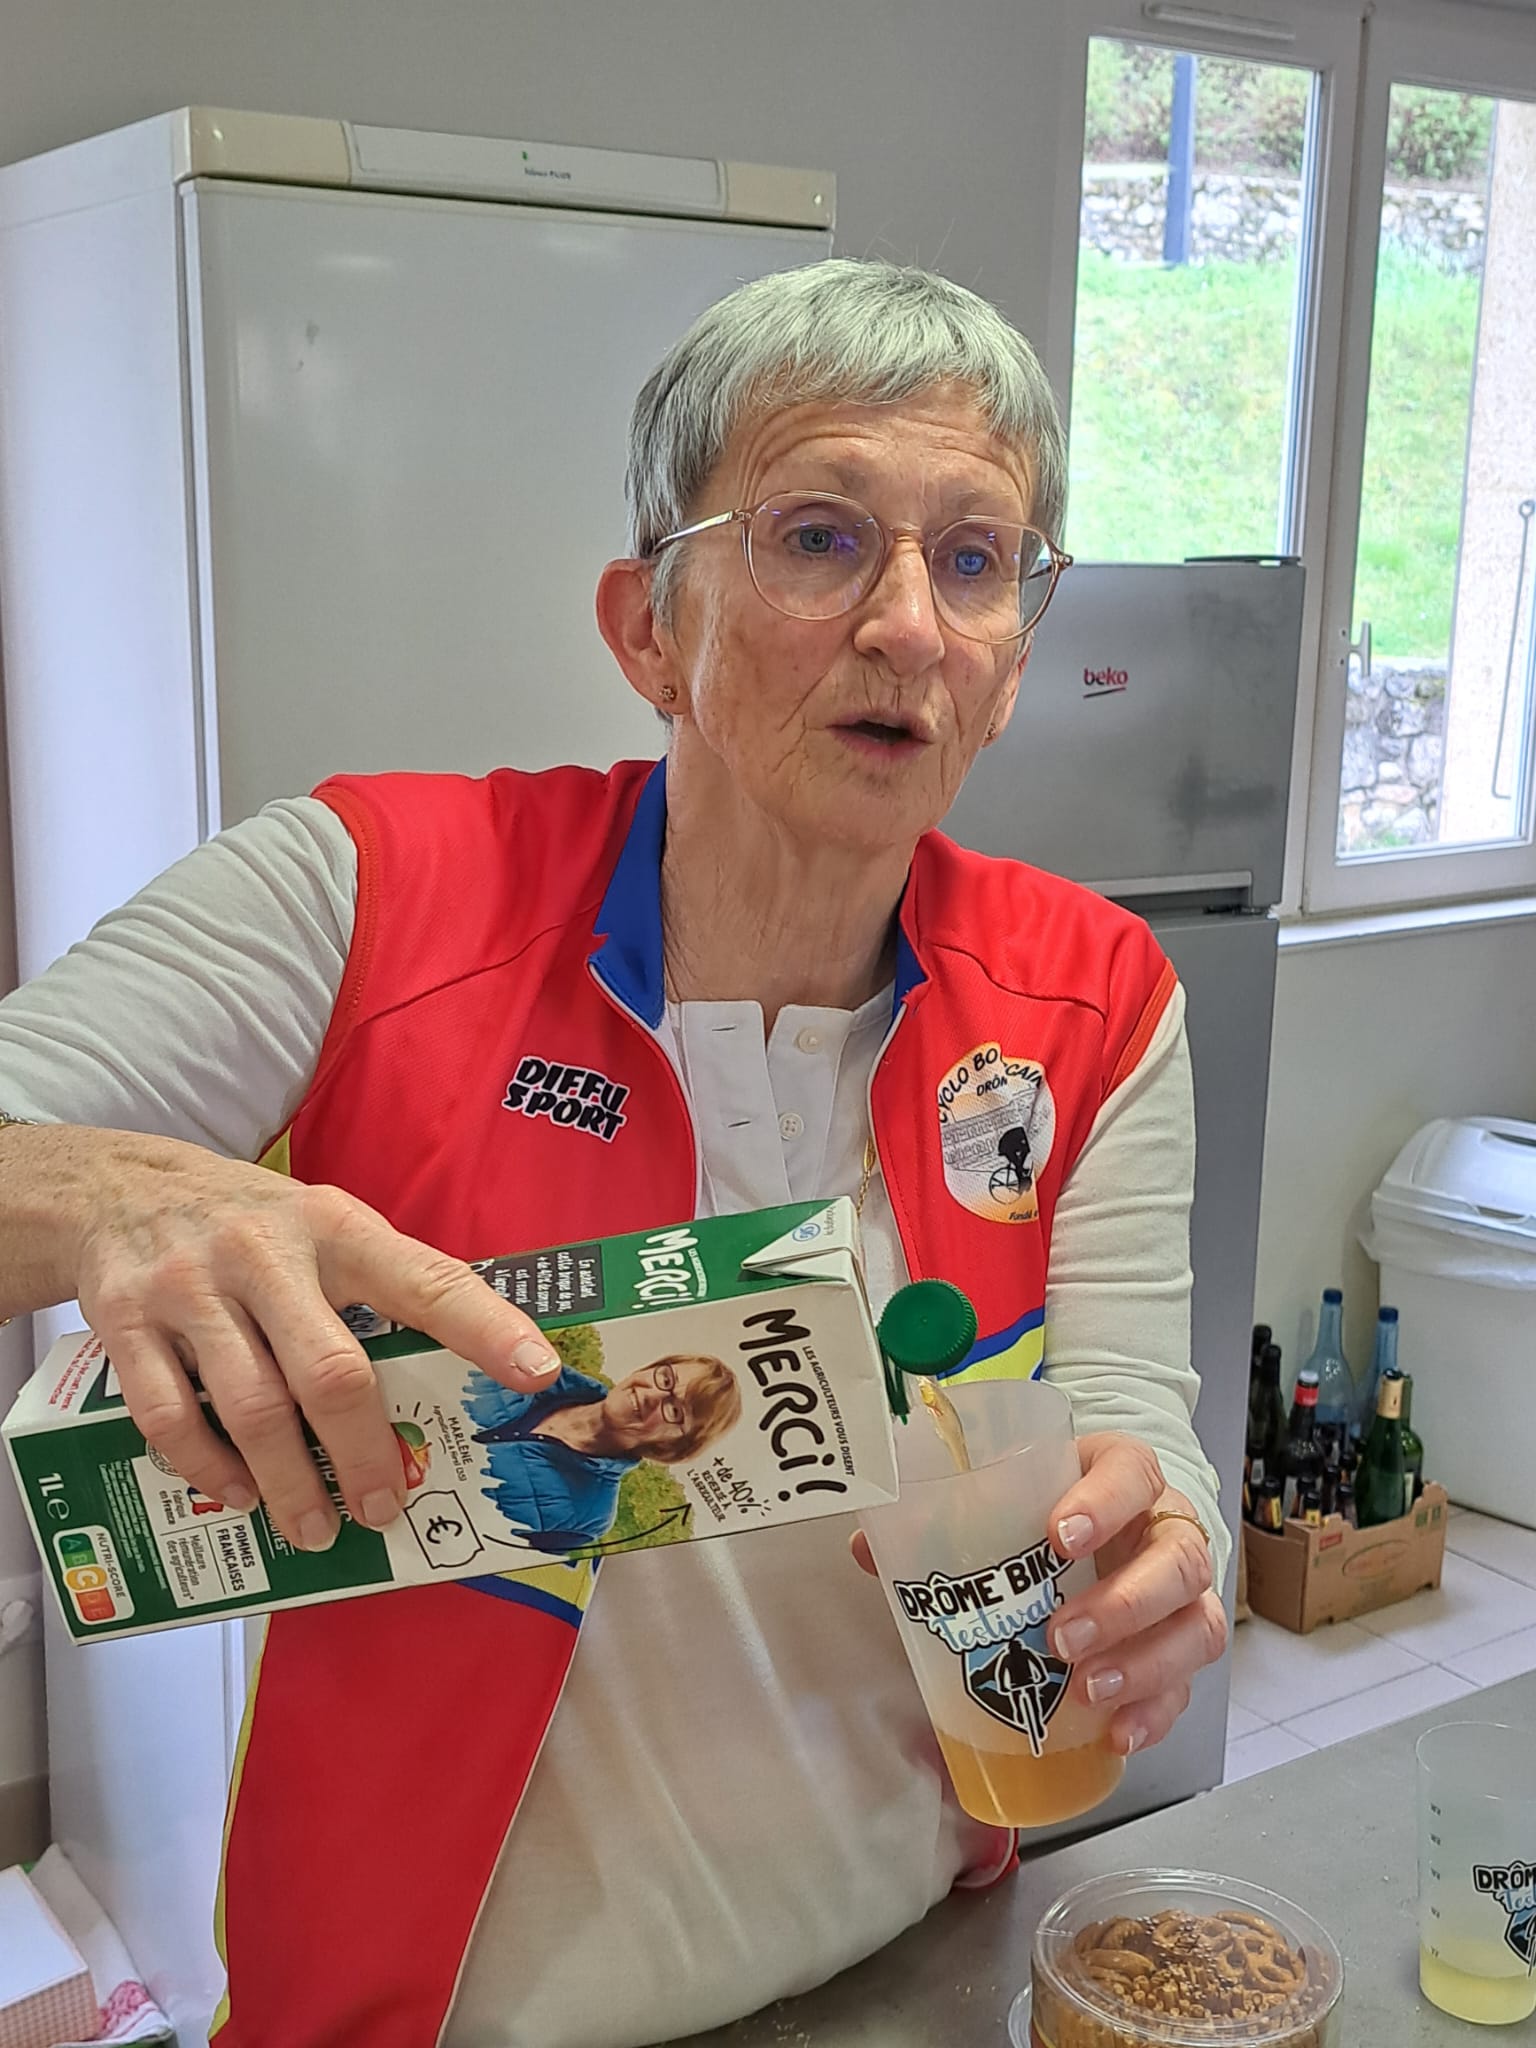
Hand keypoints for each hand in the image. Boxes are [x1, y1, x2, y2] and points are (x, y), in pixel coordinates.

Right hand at [71, 1131, 562, 1551]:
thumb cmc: (257, 1225)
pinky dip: (208, 1468)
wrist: (119, 1188)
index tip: (536, 1372)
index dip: (486, 1328)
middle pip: (331, 1372)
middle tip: (383, 1507)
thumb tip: (472, 1369)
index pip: (426, 1280)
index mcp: (336, 1228)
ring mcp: (192, 1288)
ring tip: (315, 1527)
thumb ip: (385, 1286)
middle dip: (365, 1454)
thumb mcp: (327, 1226)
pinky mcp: (127, 1321)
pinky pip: (170, 1416)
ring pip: (252, 1407)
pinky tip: (238, 1492)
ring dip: (289, 1482)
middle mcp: (266, 1253)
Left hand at [848, 1430, 1224, 1756]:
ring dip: (1144, 1664)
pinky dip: (1155, 1713)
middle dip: (1124, 1603)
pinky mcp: (1181, 1646)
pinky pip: (1187, 1685)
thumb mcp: (1004, 1492)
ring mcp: (1183, 1592)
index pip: (1131, 1471)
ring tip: (1085, 1691)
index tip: (1056, 1534)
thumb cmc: (1045, 1505)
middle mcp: (1166, 1528)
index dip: (1104, 1502)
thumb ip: (938, 1512)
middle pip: (1177, 1560)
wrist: (1104, 1521)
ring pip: (1195, 1625)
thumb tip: (865, 1551)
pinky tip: (1116, 1734)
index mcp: (1122, 1473)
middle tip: (1062, 1637)